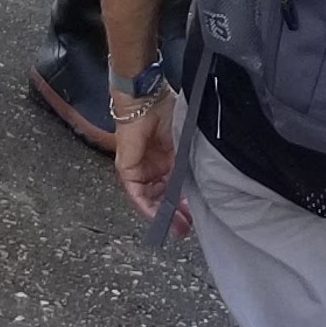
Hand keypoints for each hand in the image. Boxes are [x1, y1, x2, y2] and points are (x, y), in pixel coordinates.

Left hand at [113, 91, 190, 238]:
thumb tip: (198, 188)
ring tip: (177, 226)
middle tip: (187, 226)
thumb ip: (187, 166)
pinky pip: (136, 193)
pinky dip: (147, 206)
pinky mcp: (127, 169)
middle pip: (163, 195)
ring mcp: (140, 167)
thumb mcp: (183, 145)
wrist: (145, 100)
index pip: (176, 185)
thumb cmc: (166, 111)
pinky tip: (159, 216)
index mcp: (168, 156)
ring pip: (151, 197)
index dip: (184, 201)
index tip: (195, 214)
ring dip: (162, 213)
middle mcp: (154, 164)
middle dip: (175, 212)